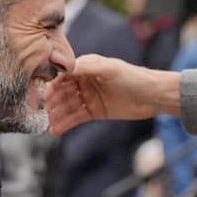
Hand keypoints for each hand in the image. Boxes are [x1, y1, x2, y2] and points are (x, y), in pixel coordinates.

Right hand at [44, 55, 176, 134]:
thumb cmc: (133, 77)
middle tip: (43, 112)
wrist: (152, 96)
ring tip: (48, 124)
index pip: (63, 75)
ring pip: (68, 106)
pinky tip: (56, 129)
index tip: (43, 94)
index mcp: (86, 67)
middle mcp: (84, 81)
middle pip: (62, 91)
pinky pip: (76, 117)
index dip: (52, 84)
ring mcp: (88, 96)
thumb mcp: (110, 69)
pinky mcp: (94, 111)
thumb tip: (65, 66)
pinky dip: (66, 123)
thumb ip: (87, 67)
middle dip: (52, 102)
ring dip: (57, 114)